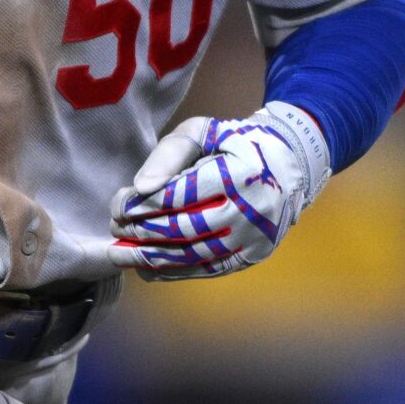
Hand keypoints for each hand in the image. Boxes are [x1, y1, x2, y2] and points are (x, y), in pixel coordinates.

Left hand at [110, 101, 330, 279]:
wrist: (290, 164)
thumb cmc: (235, 143)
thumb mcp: (204, 131)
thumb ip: (170, 153)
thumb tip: (141, 187)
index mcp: (240, 174)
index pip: (179, 196)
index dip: (142, 204)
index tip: (117, 204)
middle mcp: (251, 210)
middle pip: (184, 229)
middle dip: (141, 231)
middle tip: (114, 227)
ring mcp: (254, 238)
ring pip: (193, 255)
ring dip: (150, 257)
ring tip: (119, 253)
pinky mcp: (252, 256)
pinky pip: (206, 270)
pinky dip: (173, 272)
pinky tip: (146, 268)